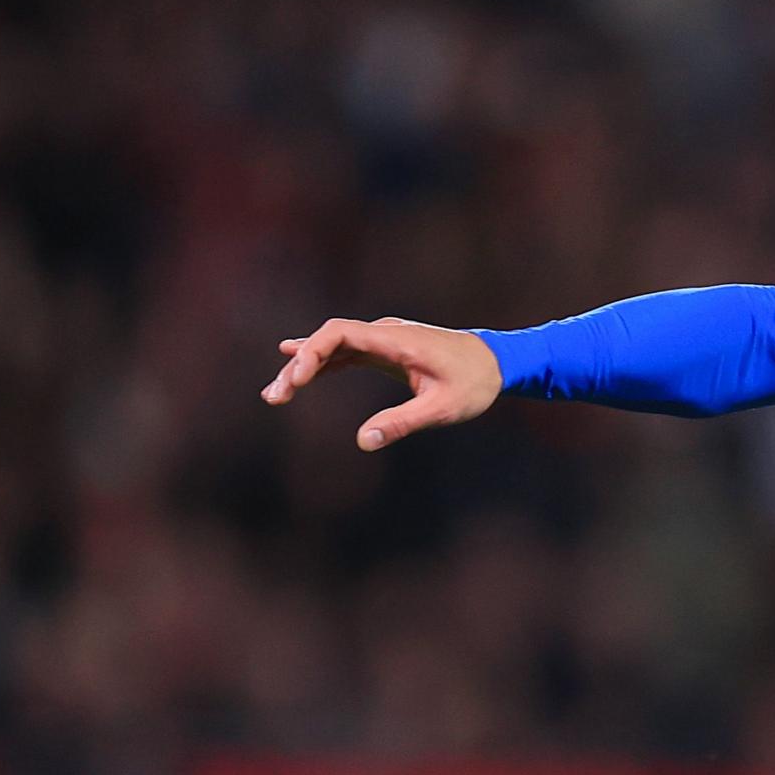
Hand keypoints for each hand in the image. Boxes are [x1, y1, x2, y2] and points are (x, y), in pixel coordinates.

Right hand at [261, 316, 502, 450]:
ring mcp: (385, 339)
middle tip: (274, 396)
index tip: (296, 378)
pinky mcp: (387, 350)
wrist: (499, 362)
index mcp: (395, 339)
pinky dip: (324, 363)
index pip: (340, 333)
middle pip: (329, 339)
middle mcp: (385, 332)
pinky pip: (347, 351)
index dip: (311, 352)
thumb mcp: (442, 409)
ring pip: (334, 346)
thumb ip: (402, 423)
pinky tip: (302, 373)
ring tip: (278, 394)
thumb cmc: (475, 384)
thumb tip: (363, 441)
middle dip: (299, 366)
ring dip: (306, 367)